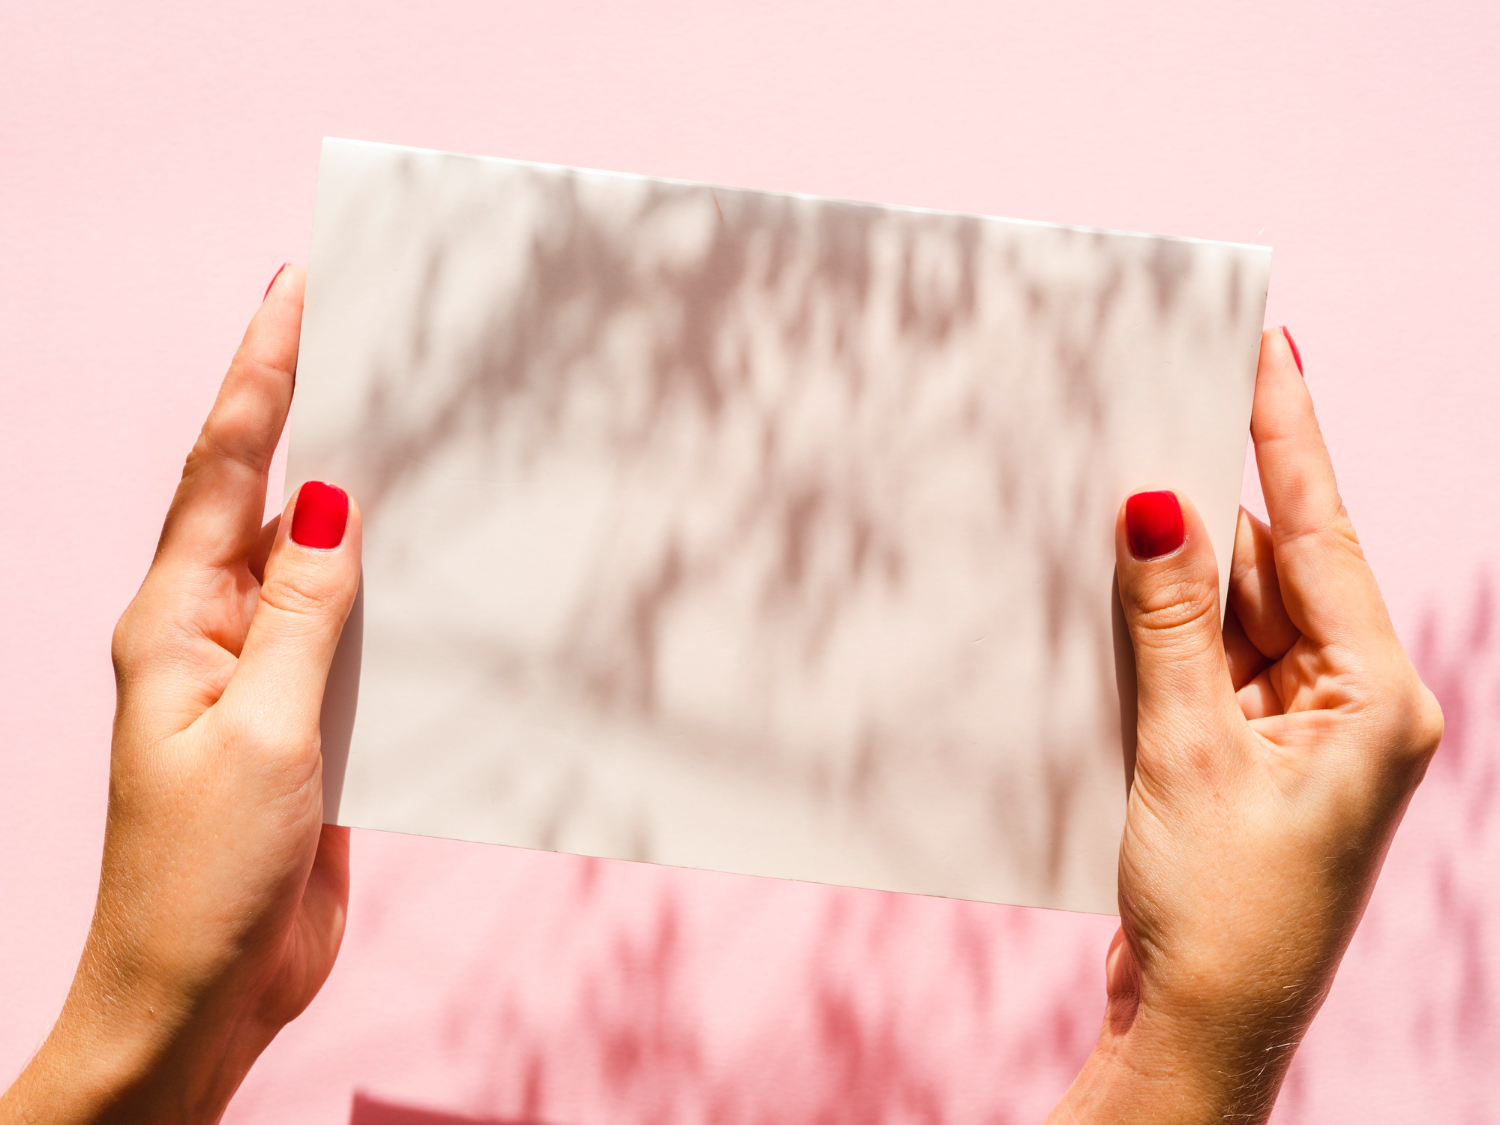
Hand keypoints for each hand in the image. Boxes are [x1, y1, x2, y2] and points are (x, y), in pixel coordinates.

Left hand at [1, 266, 360, 1123]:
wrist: (205, 992)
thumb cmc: (203, 877)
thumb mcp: (263, 734)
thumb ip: (302, 616)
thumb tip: (330, 503)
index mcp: (177, 623)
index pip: (222, 473)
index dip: (258, 377)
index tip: (292, 295)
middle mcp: (214, 634)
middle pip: (264, 497)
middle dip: (305, 409)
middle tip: (354, 326)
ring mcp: (260, 676)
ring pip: (315, 561)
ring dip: (354, 495)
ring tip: (403, 422)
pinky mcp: (303, 719)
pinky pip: (349, 630)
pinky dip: (384, 586)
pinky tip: (423, 560)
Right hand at [1048, 328, 1442, 1122]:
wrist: (1204, 1024)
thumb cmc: (1224, 909)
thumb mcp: (1189, 750)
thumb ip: (1171, 622)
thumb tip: (1157, 507)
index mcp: (1377, 700)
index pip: (1325, 538)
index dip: (1291, 438)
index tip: (1271, 351)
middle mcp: (1350, 705)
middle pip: (1282, 567)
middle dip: (1225, 494)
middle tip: (1178, 398)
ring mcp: (1300, 731)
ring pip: (1237, 611)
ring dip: (1185, 563)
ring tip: (1133, 484)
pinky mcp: (1249, 754)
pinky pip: (1210, 659)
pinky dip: (1169, 624)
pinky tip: (1124, 582)